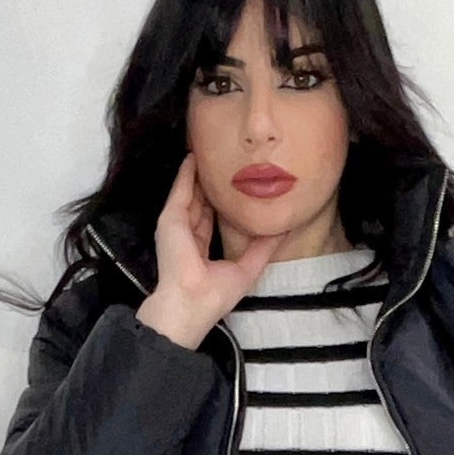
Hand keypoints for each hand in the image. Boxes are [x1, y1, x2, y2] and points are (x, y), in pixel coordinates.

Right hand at [148, 151, 290, 334]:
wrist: (192, 301)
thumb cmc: (215, 294)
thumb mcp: (247, 268)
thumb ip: (262, 249)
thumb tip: (282, 232)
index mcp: (201, 251)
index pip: (210, 222)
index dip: (220, 205)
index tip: (231, 189)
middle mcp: (187, 237)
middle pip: (199, 205)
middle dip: (208, 187)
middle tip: (219, 164)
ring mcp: (177, 227)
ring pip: (189, 194)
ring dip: (197, 176)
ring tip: (205, 153)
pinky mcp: (170, 218)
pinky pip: (180, 189)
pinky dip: (185, 174)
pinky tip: (192, 157)